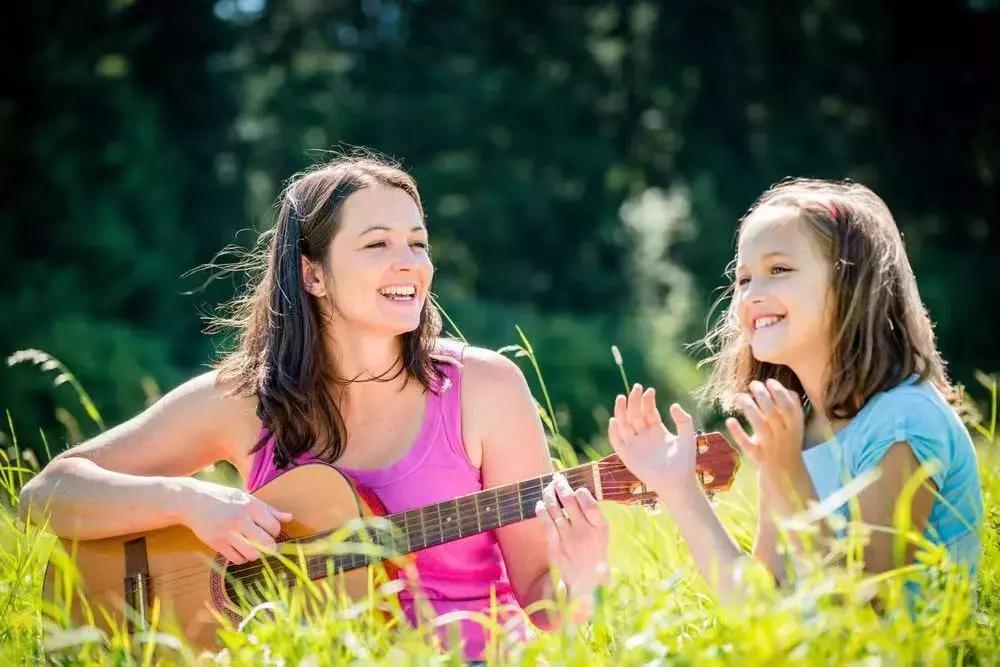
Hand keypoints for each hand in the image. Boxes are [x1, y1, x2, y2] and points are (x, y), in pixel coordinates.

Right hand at [178, 478, 292, 563]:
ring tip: (251, 546)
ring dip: (255, 553)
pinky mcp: (216, 544)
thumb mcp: (247, 498)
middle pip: (266, 544)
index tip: (268, 530)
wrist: (193, 501)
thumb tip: (289, 518)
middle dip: (269, 547)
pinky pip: (237, 559)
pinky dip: (241, 558)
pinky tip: (239, 549)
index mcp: (251, 506)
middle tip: (265, 544)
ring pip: (253, 554)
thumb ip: (268, 510)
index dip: (274, 532)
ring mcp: (227, 533)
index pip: (274, 527)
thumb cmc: (224, 499)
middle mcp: (240, 520)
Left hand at [534, 472, 609, 600]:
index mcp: (601, 528)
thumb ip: (592, 513)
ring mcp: (568, 540)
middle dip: (561, 485)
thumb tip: (576, 489)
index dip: (581, 493)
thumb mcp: (602, 531)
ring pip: (554, 508)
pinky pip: (546, 523)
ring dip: (549, 494)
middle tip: (557, 478)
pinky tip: (540, 503)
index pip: (590, 504)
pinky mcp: (555, 547)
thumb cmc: (595, 550)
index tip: (577, 488)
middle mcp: (584, 532)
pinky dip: (541, 510)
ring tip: (548, 487)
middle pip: (569, 501)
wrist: (587, 581)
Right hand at [607, 383, 701, 500]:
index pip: (648, 411)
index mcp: (657, 430)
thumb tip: (673, 405)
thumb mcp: (687, 437)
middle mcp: (644, 436)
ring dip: (621, 411)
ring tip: (621, 398)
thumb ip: (684, 420)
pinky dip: (614, 432)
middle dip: (634, 400)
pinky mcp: (628, 457)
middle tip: (636, 388)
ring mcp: (635, 445)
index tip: (650, 390)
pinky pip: (617, 443)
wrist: (678, 483)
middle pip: (634, 414)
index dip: (647, 400)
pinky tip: (615, 421)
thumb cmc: (684, 463)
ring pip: (623, 425)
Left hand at [726, 379, 804, 474]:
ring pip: (759, 426)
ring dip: (750, 409)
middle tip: (753, 384)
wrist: (787, 474)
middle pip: (773, 412)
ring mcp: (769, 446)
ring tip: (740, 396)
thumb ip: (792, 408)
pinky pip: (746, 444)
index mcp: (794, 426)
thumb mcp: (796, 426)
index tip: (768, 381)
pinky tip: (729, 420)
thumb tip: (783, 387)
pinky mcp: (756, 456)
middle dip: (762, 395)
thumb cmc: (788, 443)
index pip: (789, 406)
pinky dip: (737, 432)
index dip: (779, 392)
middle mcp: (783, 435)